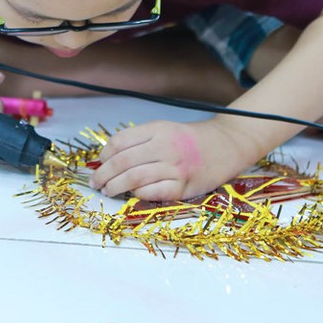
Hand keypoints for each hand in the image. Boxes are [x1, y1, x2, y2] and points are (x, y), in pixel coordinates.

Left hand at [89, 119, 252, 201]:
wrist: (226, 145)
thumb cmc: (191, 139)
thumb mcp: (165, 129)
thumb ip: (141, 140)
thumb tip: (109, 157)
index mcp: (158, 129)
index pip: (120, 141)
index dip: (104, 154)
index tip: (99, 163)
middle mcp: (166, 146)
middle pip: (123, 162)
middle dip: (103, 174)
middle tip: (95, 182)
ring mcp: (175, 167)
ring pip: (134, 178)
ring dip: (115, 187)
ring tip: (107, 190)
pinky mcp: (184, 186)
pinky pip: (153, 193)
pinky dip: (138, 194)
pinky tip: (132, 194)